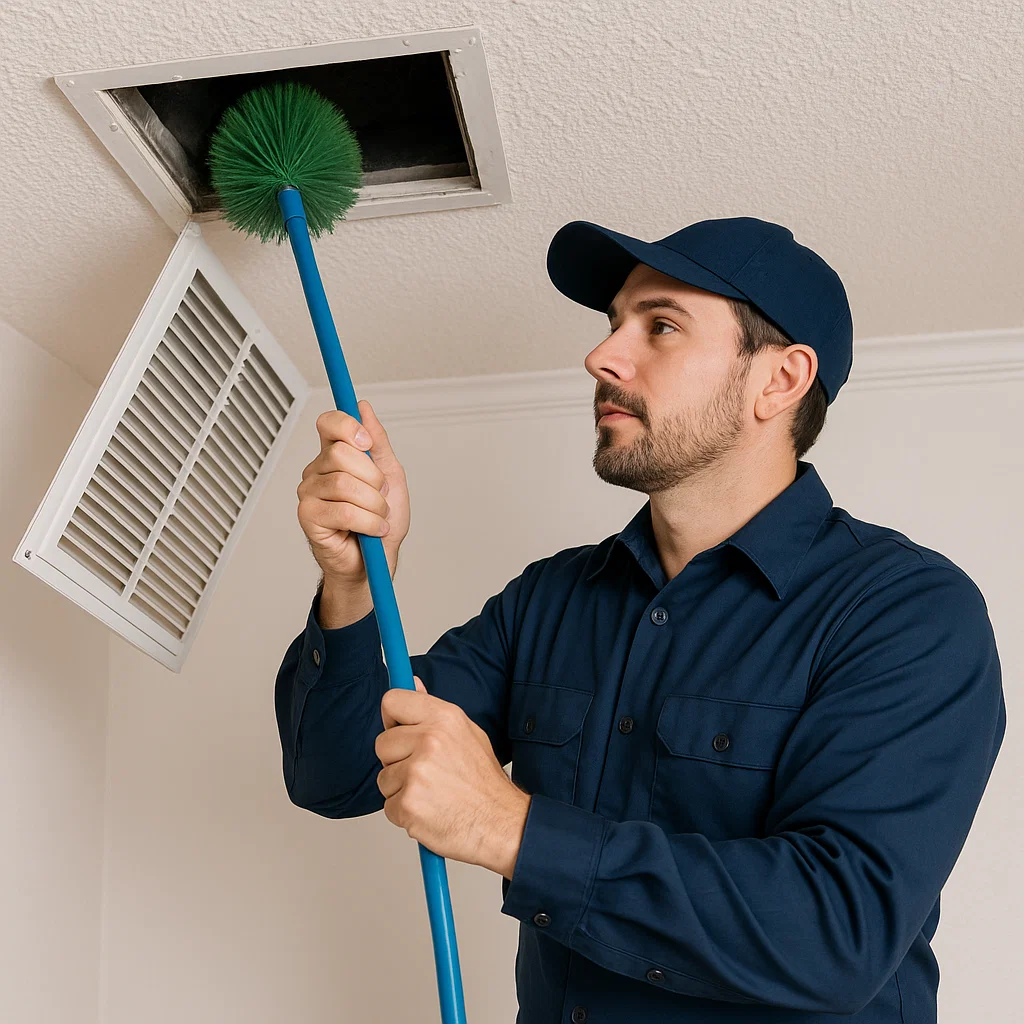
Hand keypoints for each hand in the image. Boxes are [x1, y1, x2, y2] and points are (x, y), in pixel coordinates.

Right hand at [296, 399, 410, 585]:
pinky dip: (368, 523)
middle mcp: (317, 471)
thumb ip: (378, 443)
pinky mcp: (308, 517)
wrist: (377, 560)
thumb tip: (364, 408)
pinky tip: (373, 530)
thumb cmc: (381, 520)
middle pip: (341, 454)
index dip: (348, 426)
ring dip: (374, 505)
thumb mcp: (390, 476)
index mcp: (334, 455)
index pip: (329, 423)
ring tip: (378, 517)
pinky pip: (343, 511)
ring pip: (344, 485)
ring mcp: (309, 493)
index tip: (367, 443)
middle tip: (380, 496)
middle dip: (373, 478)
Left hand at [375, 676, 530, 877]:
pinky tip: (430, 810)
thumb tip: (412, 682)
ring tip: (431, 793)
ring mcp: (417, 774)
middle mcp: (429, 740)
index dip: (392, 719)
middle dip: (396, 759)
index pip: (392, 701)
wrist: (501, 824)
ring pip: (383, 777)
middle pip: (382, 743)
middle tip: (425, 772)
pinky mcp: (408, 805)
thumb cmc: (484, 781)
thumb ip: (433, 709)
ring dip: (400, 789)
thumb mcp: (467, 732)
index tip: (399, 730)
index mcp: (444, 718)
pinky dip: (405, 812)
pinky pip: (388, 805)